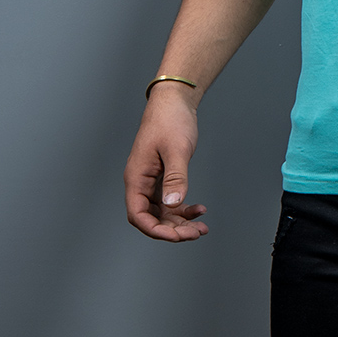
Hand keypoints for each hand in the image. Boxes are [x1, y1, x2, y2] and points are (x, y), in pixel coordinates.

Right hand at [124, 86, 208, 240]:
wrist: (174, 100)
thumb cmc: (170, 120)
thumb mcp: (176, 149)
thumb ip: (175, 178)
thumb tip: (172, 204)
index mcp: (136, 178)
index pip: (138, 215)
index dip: (155, 230)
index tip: (176, 236)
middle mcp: (140, 182)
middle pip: (151, 218)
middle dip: (172, 230)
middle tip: (196, 233)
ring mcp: (151, 180)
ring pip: (162, 212)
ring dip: (179, 222)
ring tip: (201, 227)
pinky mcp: (162, 176)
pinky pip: (169, 200)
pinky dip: (183, 208)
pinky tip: (199, 209)